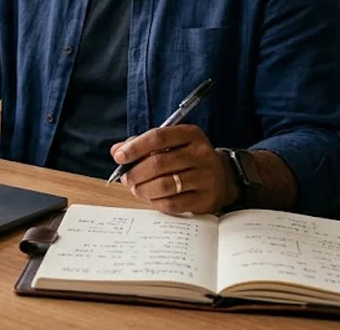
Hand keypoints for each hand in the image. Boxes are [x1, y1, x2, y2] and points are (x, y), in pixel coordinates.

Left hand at [110, 125, 237, 214]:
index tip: (119, 157)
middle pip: (159, 163)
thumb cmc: (188, 158)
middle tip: (126, 178)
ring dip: (143, 189)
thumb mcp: (171, 144)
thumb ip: (142, 145)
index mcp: (191, 134)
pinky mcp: (205, 199)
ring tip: (136, 189)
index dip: (135, 147)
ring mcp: (206, 177)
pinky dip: (156, 202)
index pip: (158, 137)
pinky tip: (152, 198)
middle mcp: (201, 154)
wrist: (223, 177)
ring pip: (164, 185)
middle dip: (136, 173)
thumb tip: (116, 151)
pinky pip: (172, 204)